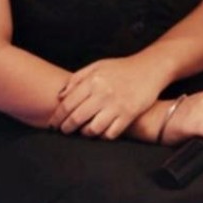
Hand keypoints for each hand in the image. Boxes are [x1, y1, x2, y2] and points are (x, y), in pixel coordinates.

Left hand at [48, 55, 163, 140]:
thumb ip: (77, 79)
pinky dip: (103, 136)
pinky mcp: (129, 115)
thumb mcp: (97, 66)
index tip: (53, 123)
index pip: (68, 104)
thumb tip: (60, 96)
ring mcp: (117, 106)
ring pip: (93, 129)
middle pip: (77, 118)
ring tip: (82, 131)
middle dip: (67, 128)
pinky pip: (111, 133)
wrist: (149, 68)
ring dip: (84, 133)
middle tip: (63, 131)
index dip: (57, 117)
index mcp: (93, 81)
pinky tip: (100, 132)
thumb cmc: (121, 68)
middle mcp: (103, 94)